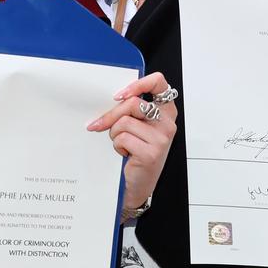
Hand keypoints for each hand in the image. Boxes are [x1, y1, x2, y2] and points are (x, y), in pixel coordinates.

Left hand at [87, 72, 176, 212]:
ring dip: (114, 133)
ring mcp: (162, 138)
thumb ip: (132, 110)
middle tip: (99, 125)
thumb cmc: (136, 154)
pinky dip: (117, 145)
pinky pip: (123, 138)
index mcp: (166, 111)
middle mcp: (167, 123)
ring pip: (124, 121)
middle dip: (111, 115)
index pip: (159, 82)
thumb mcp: (137, 127)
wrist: (137, 185)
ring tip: (121, 144)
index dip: (138, 83)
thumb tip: (110, 98)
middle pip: (132, 103)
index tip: (120, 94)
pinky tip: (125, 154)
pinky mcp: (152, 152)